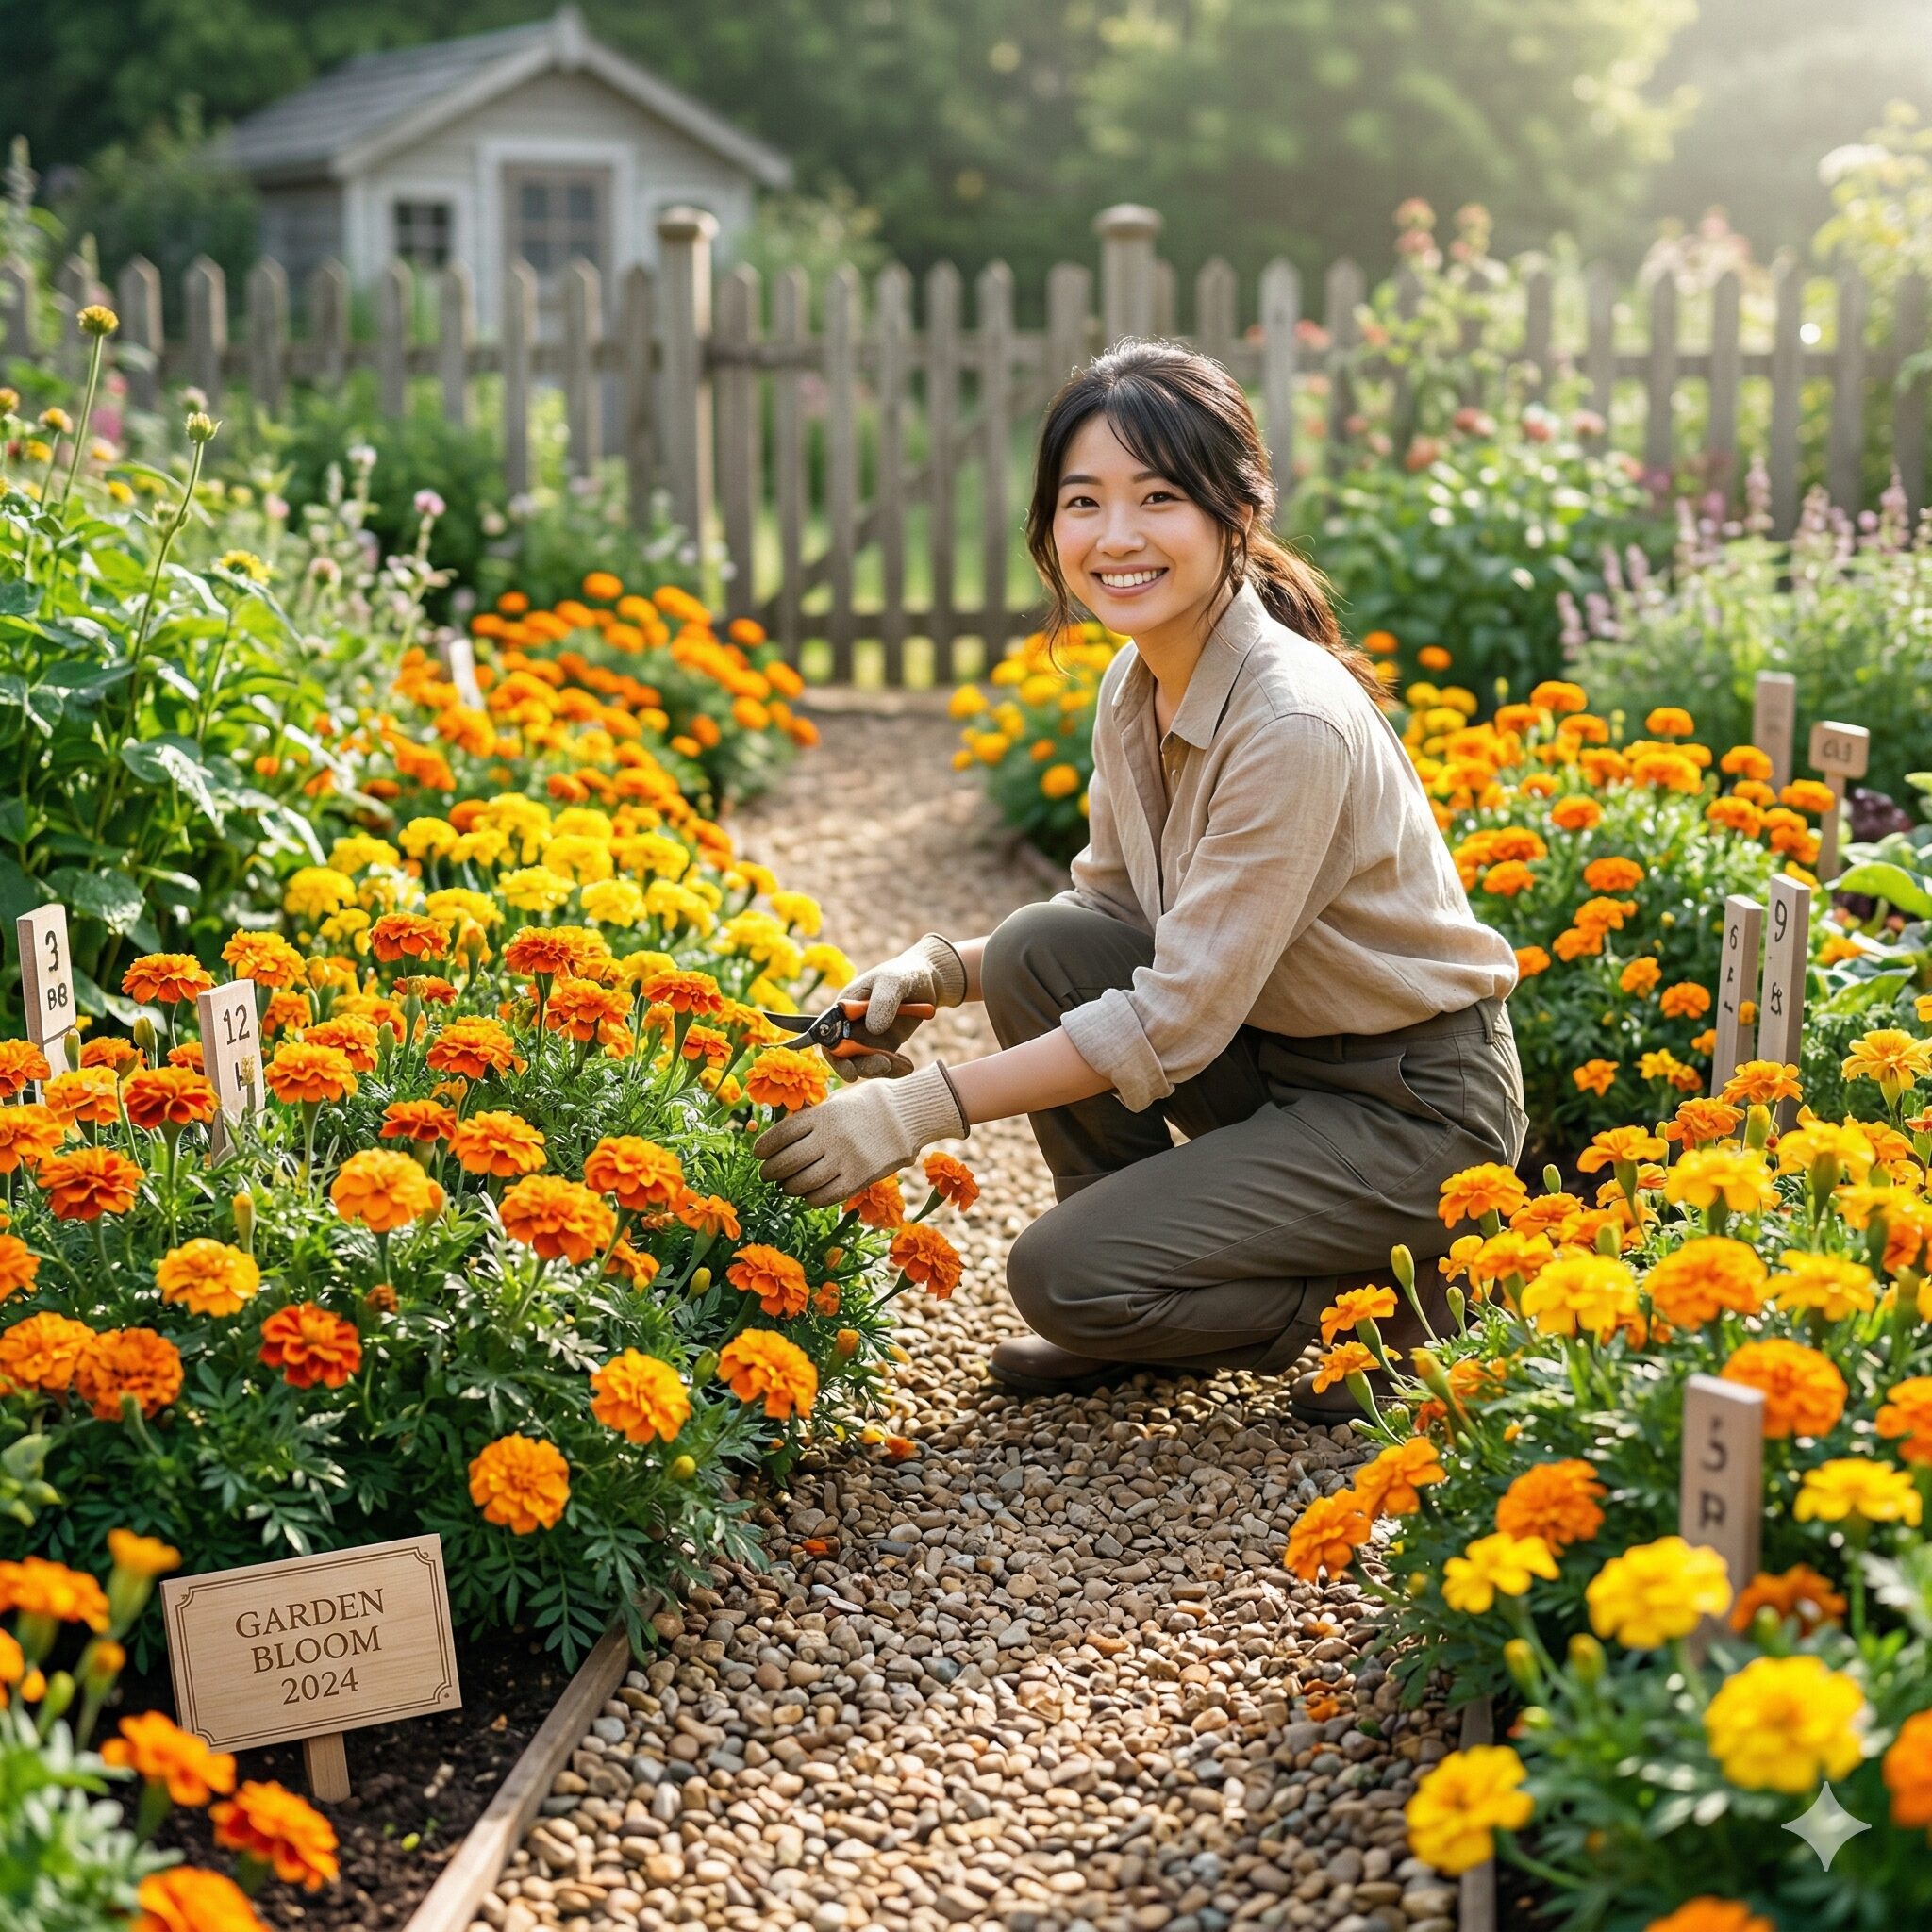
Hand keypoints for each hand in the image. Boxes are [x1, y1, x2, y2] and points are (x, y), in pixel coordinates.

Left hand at [755, 1063, 967, 1206]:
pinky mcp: (859, 1178)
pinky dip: (810, 1198)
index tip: (758, 1154)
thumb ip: (814, 1117)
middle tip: (767, 1175)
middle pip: (786, 1162)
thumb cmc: (873, 1104)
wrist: (912, 1114)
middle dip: (771, 1172)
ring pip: (802, 1183)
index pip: (780, 1134)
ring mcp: (845, 1159)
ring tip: (787, 1186)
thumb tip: (785, 1135)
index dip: (764, 1148)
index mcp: (823, 1114)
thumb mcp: (840, 1100)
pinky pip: (824, 1196)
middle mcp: (830, 1137)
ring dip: (789, 1187)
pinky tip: (808, 1194)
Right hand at [831, 933, 966, 1080]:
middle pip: (844, 1055)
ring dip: (880, 1068)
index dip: (834, 1055)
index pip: (828, 1035)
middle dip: (861, 1066)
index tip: (850, 1071)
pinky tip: (907, 1066)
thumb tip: (872, 1029)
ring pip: (863, 1063)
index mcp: (843, 1007)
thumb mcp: (893, 982)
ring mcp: (867, 1037)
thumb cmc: (904, 974)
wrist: (926, 981)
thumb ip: (882, 1001)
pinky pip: (883, 1064)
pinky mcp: (884, 1046)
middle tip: (884, 1065)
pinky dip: (893, 1070)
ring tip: (904, 1064)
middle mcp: (851, 1025)